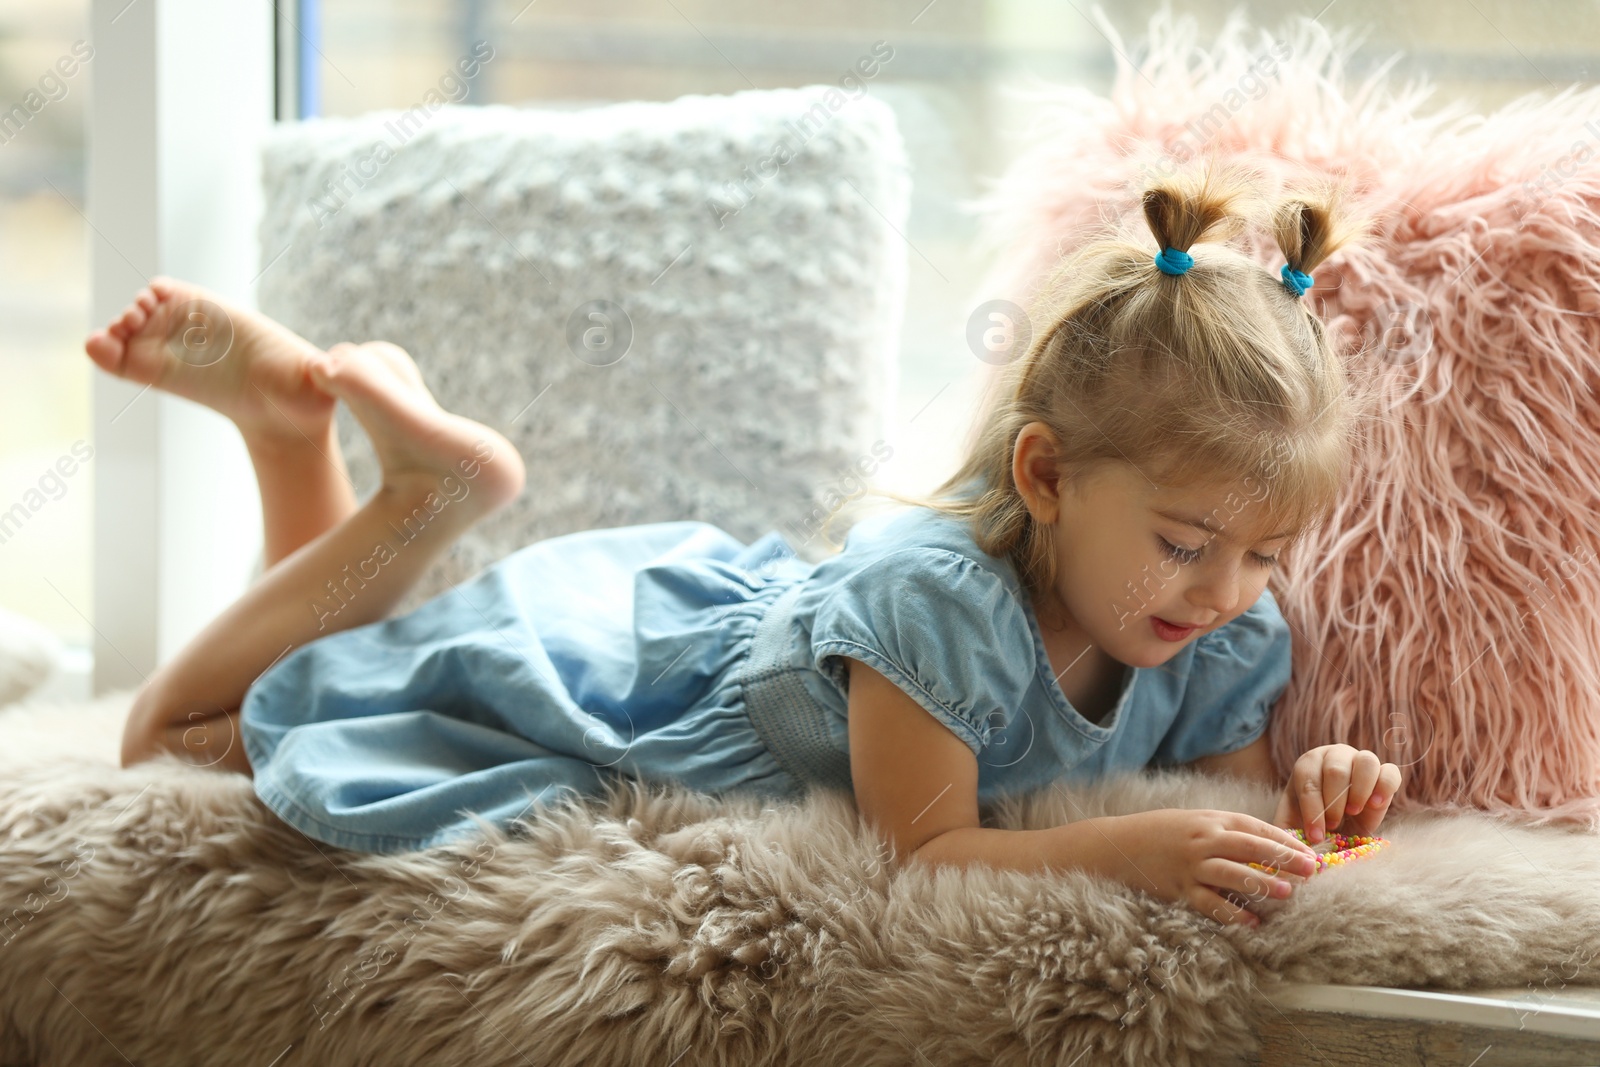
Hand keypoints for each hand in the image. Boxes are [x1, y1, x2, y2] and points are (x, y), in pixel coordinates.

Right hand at [1096, 808, 1319, 926]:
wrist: (1118, 845)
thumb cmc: (1163, 833)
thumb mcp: (1197, 821)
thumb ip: (1229, 831)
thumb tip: (1272, 845)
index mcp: (1210, 820)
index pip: (1255, 827)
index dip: (1284, 840)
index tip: (1309, 853)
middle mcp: (1202, 841)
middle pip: (1248, 848)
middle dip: (1282, 858)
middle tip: (1310, 870)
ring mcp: (1190, 866)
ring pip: (1231, 875)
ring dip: (1260, 883)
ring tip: (1286, 893)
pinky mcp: (1179, 889)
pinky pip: (1209, 903)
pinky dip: (1231, 913)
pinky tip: (1252, 922)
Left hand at [1273, 744, 1401, 844]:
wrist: (1340, 824)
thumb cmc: (1314, 822)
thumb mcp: (1293, 825)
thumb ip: (1286, 832)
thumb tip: (1288, 848)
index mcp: (1308, 764)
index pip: (1309, 780)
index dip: (1313, 810)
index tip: (1316, 835)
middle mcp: (1335, 755)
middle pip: (1336, 769)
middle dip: (1333, 803)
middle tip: (1333, 825)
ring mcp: (1362, 760)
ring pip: (1365, 762)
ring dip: (1359, 791)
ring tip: (1353, 812)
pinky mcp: (1386, 773)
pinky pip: (1391, 772)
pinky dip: (1385, 787)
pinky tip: (1374, 805)